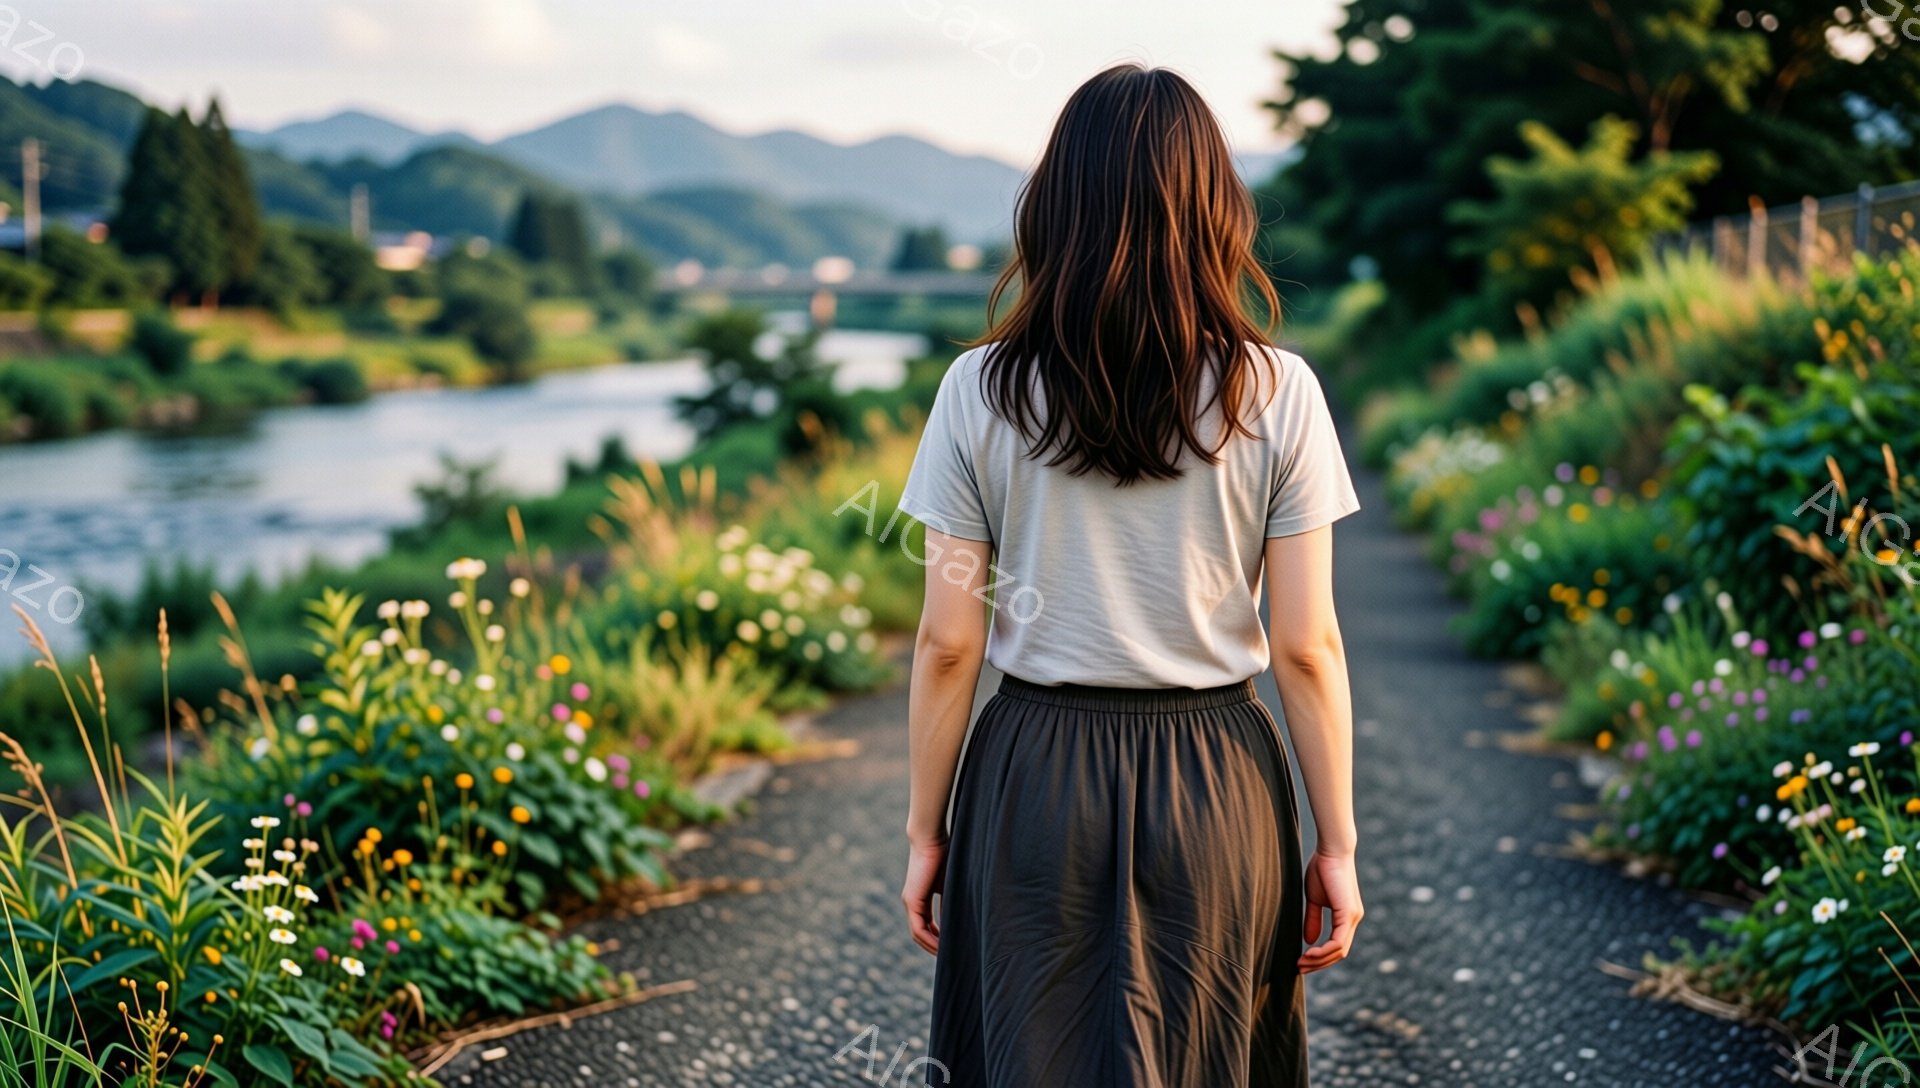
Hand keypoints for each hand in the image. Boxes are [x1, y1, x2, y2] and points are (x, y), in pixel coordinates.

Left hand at [901, 837, 947, 955]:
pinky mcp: (912, 901)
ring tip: (947, 956)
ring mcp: (910, 902)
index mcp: (920, 897)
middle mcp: (912, 902)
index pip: (927, 924)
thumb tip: (966, 918)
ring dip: (932, 947)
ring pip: (918, 934)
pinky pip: (918, 929)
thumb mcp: (951, 882)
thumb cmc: (944, 854)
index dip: (938, 937)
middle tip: (951, 957)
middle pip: (921, 933)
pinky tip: (941, 947)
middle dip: (934, 946)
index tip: (952, 946)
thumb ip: (953, 900)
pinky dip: (929, 940)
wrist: (931, 839)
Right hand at [1298, 849, 1361, 972]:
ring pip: (1339, 951)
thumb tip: (1309, 941)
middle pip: (1339, 953)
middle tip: (1299, 967)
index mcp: (1346, 916)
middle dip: (1319, 963)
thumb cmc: (1322, 869)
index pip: (1337, 946)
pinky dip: (1324, 950)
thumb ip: (1313, 919)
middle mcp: (1353, 919)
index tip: (1301, 960)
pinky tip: (1310, 952)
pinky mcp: (1348, 913)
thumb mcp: (1314, 899)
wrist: (1331, 850)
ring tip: (1302, 962)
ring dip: (1319, 960)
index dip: (1320, 957)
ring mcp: (1353, 917)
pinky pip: (1338, 941)